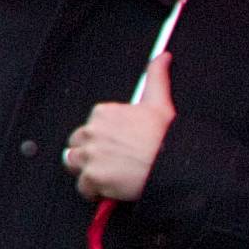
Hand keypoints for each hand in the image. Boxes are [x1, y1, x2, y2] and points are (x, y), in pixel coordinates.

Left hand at [65, 55, 175, 201]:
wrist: (173, 166)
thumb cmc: (168, 138)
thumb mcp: (160, 103)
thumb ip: (156, 77)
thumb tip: (162, 57)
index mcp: (104, 113)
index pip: (89, 126)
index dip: (101, 138)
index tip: (116, 145)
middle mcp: (93, 131)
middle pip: (77, 143)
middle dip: (90, 153)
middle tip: (111, 161)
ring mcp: (91, 154)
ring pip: (75, 163)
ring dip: (87, 170)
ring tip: (109, 173)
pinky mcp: (92, 176)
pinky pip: (83, 187)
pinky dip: (95, 191)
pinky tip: (111, 188)